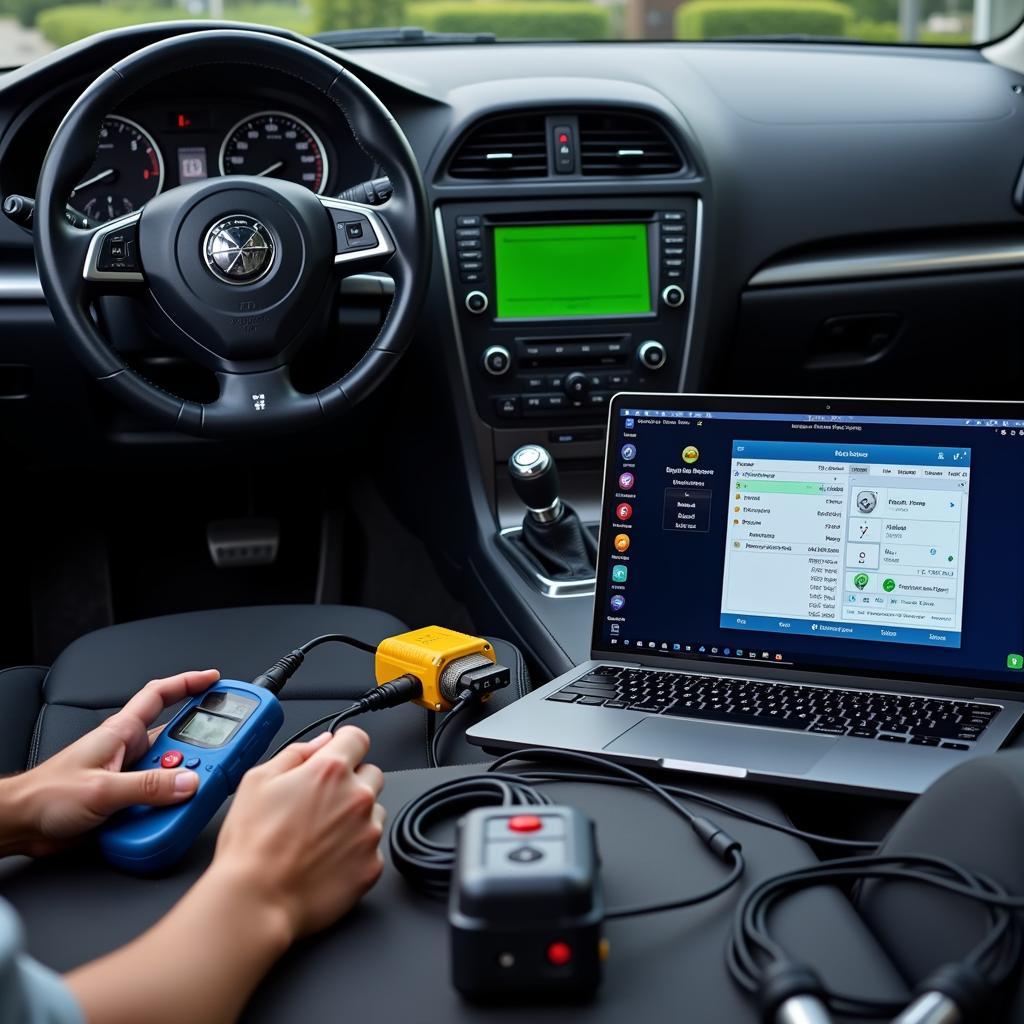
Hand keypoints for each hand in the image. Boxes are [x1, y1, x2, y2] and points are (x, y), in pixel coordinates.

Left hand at [0, 669, 219, 855]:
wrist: (20, 825)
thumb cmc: (46, 796)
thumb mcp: (102, 790)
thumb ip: (147, 786)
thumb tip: (188, 781)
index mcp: (121, 732)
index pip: (161, 695)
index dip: (189, 683)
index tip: (215, 680)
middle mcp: (127, 750)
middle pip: (176, 739)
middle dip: (199, 747)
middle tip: (219, 755)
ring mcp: (128, 775)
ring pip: (170, 771)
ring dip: (182, 783)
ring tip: (189, 793)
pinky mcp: (126, 800)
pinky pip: (159, 798)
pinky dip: (169, 806)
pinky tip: (168, 817)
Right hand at [210, 726, 384, 939]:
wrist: (256, 900)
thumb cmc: (251, 845)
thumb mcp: (257, 781)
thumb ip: (295, 754)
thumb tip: (321, 743)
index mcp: (330, 771)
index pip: (357, 739)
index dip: (345, 745)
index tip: (337, 754)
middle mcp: (357, 798)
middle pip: (371, 774)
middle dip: (352, 781)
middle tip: (321, 803)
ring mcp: (368, 832)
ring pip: (374, 811)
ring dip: (355, 816)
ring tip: (320, 836)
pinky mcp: (372, 865)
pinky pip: (372, 847)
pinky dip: (355, 850)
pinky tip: (326, 860)